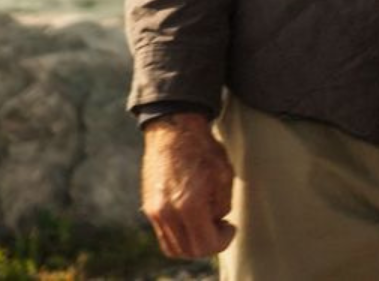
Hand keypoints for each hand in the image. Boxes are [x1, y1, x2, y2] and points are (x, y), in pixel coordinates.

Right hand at [140, 113, 237, 258]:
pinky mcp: (148, 206)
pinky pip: (164, 234)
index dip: (223, 241)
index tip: (230, 227)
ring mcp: (154, 211)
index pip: (206, 245)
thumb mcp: (224, 175)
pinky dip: (179, 234)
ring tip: (205, 222)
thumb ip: (222, 206)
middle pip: (189, 251)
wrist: (173, 128)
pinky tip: (192, 216)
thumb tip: (216, 221)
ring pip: (173, 247)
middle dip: (208, 244)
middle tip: (219, 226)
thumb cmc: (202, 148)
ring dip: (192, 242)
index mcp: (188, 205)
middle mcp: (166, 212)